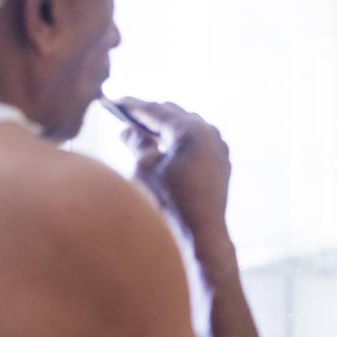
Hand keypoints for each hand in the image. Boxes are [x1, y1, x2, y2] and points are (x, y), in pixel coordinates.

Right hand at [117, 98, 230, 241]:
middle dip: (149, 115)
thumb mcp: (145, 169)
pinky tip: (165, 147)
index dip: (132, 106)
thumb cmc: (169, 202)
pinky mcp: (222, 162)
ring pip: (187, 126)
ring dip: (165, 126)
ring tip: (143, 131)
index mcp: (190, 130)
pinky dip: (180, 140)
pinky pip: (198, 141)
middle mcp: (209, 133)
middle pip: (173, 114)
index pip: (155, 110)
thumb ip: (137, 143)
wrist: (200, 234)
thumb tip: (128, 131)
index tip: (115, 102)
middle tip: (126, 116)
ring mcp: (219, 147)